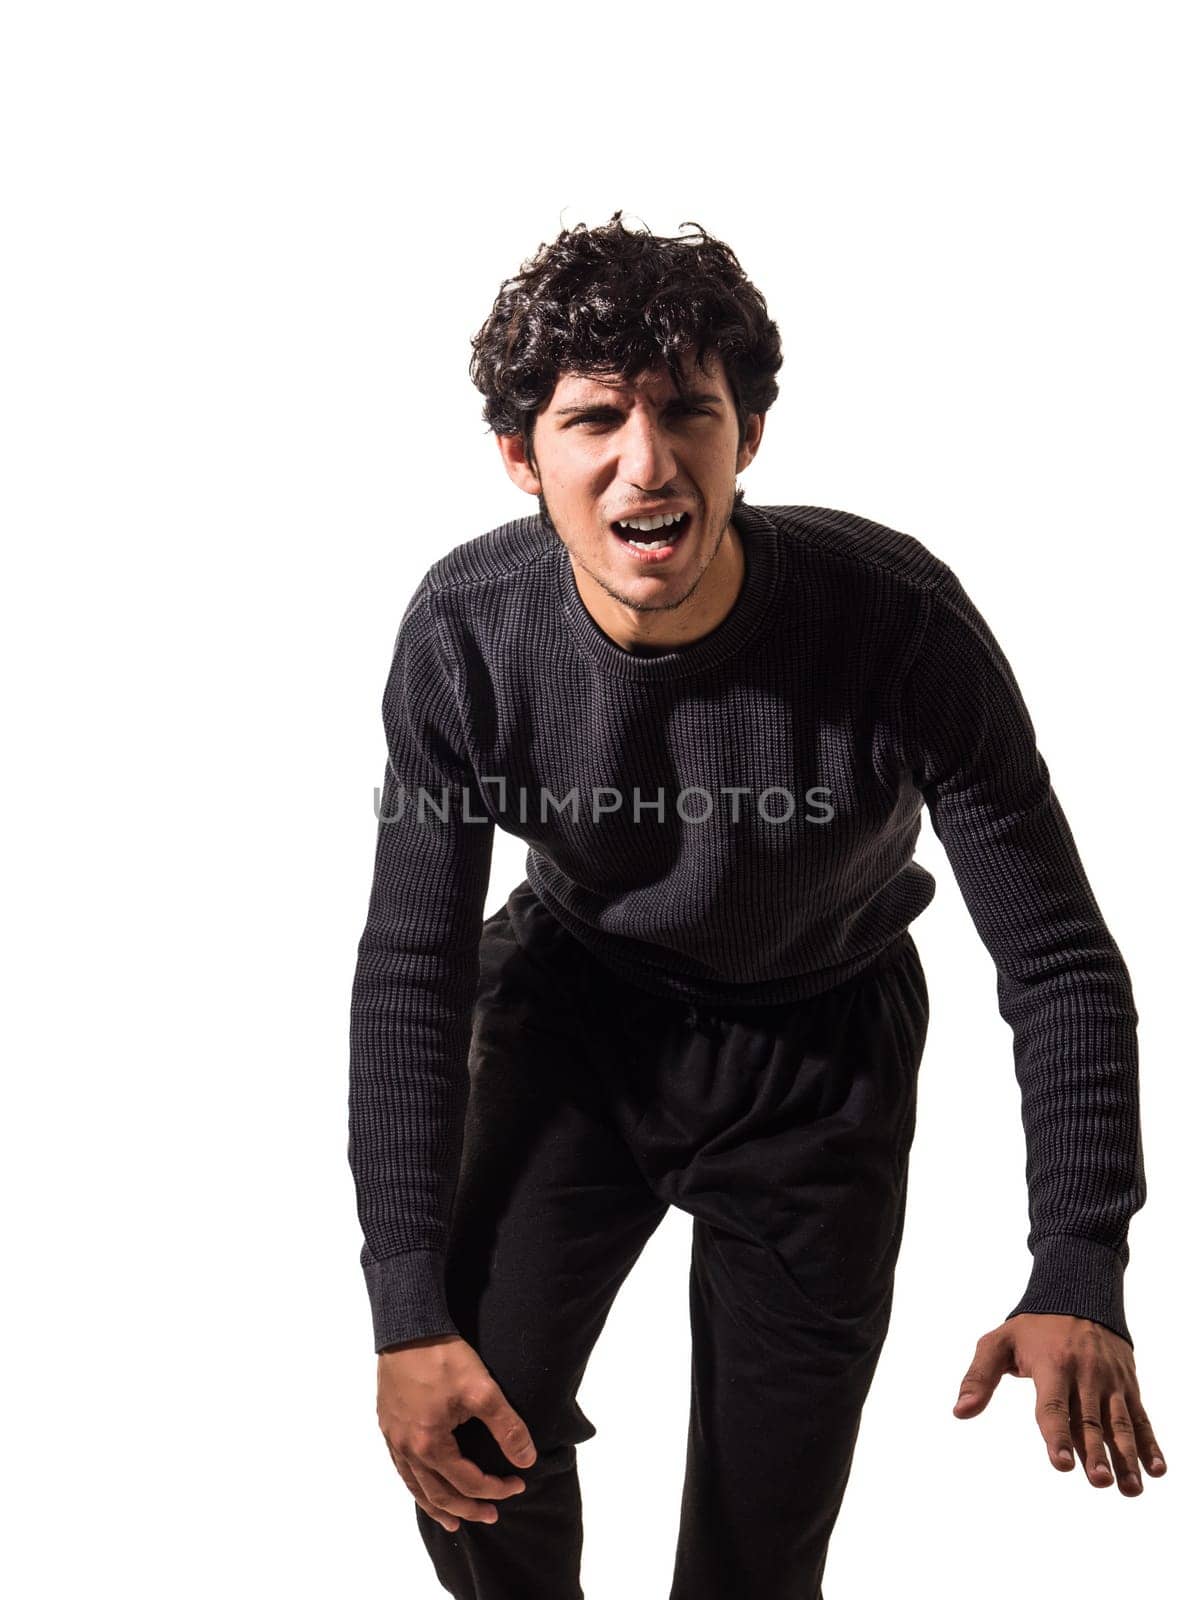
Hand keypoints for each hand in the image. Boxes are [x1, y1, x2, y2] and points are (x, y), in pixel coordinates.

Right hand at [376, 1332, 537, 1531]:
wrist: (408, 1326)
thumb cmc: (444, 1357)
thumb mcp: (483, 1390)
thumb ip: (506, 1427)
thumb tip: (527, 1460)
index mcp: (430, 1445)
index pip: (467, 1483)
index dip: (496, 1489)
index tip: (518, 1483)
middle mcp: (406, 1448)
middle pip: (438, 1494)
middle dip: (467, 1508)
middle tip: (491, 1516)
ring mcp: (393, 1438)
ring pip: (415, 1486)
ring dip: (436, 1506)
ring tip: (452, 1521)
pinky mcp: (387, 1424)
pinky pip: (401, 1467)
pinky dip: (416, 1484)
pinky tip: (423, 1484)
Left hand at [952, 1313, 1166, 1494]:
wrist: (1079, 1293)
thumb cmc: (1033, 1326)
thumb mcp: (999, 1343)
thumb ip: (979, 1377)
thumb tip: (959, 1412)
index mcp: (1052, 1365)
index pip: (1053, 1406)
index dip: (1057, 1436)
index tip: (1063, 1465)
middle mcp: (1084, 1375)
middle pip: (1089, 1420)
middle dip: (1095, 1453)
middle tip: (1100, 1482)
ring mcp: (1109, 1382)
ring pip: (1119, 1423)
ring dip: (1126, 1457)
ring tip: (1129, 1489)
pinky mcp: (1127, 1386)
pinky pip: (1140, 1417)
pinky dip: (1150, 1444)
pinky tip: (1156, 1469)